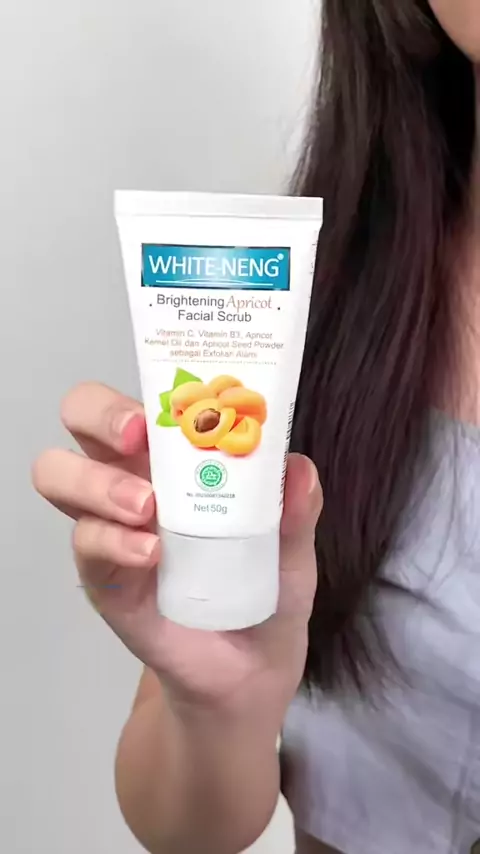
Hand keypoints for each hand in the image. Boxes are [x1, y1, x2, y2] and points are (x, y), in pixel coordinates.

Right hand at [32, 382, 321, 724]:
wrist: (252, 670)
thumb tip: (297, 465)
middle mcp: (132, 481)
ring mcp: (112, 529)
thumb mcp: (294, 549)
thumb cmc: (266, 590)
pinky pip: (86, 546)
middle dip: (99, 415)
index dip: (140, 387)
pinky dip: (114, 541)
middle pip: (80, 421)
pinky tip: (151, 555)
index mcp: (175, 459)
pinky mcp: (105, 579)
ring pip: (60, 476)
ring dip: (98, 481)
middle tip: (136, 436)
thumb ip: (296, 509)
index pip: (137, 401)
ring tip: (146, 507)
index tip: (162, 402)